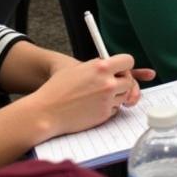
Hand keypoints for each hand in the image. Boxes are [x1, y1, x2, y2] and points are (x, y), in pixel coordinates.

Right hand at [30, 54, 153, 135]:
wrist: (47, 111)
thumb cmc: (57, 89)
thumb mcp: (77, 68)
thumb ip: (98, 66)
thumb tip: (112, 66)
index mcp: (101, 67)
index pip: (128, 61)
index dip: (125, 65)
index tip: (121, 69)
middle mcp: (107, 83)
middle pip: (129, 81)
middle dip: (122, 82)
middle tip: (110, 83)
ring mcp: (107, 100)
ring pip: (124, 96)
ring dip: (116, 96)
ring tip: (98, 95)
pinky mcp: (104, 115)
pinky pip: (115, 109)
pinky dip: (108, 108)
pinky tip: (93, 105)